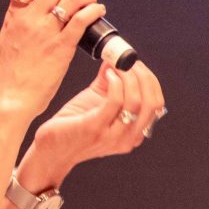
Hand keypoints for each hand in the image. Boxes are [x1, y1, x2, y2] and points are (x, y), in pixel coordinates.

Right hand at [0, 0, 103, 120]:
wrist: (13, 96)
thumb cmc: (12, 70)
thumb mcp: (7, 36)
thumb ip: (19, 18)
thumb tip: (31, 2)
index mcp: (15, 14)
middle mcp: (31, 19)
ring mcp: (47, 33)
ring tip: (92, 0)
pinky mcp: (63, 47)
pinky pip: (82, 20)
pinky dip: (94, 10)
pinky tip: (98, 12)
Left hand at [23, 61, 167, 186]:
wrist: (52, 150)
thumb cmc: (74, 128)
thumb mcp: (99, 105)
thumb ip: (111, 84)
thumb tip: (115, 58)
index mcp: (135, 134)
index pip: (156, 104)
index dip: (150, 80)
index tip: (136, 65)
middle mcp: (129, 139)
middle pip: (152, 102)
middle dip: (143, 77)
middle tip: (128, 63)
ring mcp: (113, 136)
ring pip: (136, 101)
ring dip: (128, 77)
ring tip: (115, 67)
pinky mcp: (95, 129)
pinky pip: (115, 101)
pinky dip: (114, 83)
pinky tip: (107, 74)